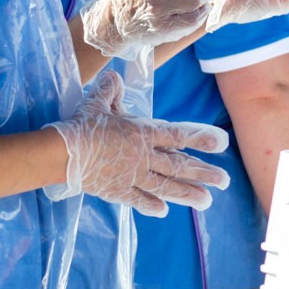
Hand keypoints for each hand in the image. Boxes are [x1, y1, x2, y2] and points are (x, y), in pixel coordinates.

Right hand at [51, 72, 229, 216]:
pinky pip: (138, 200)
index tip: (223, 143)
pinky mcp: (118, 191)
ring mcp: (133, 176)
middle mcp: (144, 157)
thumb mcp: (98, 102)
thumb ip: (111, 91)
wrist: (64, 154)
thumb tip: (114, 77)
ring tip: (207, 202)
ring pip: (166, 186)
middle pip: (179, 166)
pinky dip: (151, 205)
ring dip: (188, 194)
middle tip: (224, 181)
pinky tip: (164, 211)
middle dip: (204, 173)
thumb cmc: (82, 124)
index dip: (202, 138)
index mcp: (143, 133)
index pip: (179, 135)